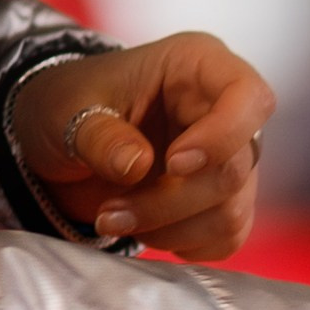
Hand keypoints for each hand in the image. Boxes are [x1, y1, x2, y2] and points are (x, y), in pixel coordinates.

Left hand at [10, 33, 273, 259]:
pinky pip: (226, 237)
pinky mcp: (226, 202)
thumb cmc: (67, 105)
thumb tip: (137, 165)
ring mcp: (231, 160)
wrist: (61, 140)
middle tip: (109, 212)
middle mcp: (225, 112)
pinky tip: (144, 227)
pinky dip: (181, 243)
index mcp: (197, 65)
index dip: (222, 136)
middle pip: (233, 170)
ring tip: (112, 218)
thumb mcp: (63, 109)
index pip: (248, 97)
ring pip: (229, 212)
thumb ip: (98, 134)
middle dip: (170, 202)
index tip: (173, 163)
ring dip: (167, 229)